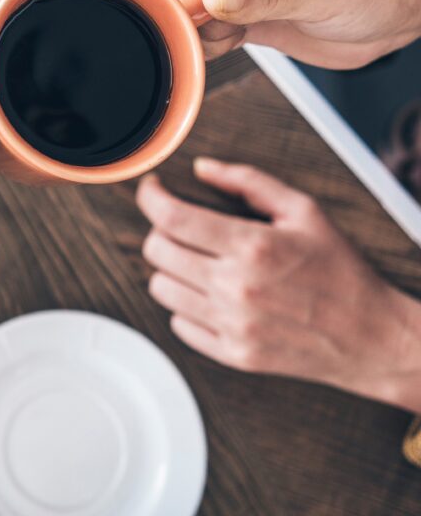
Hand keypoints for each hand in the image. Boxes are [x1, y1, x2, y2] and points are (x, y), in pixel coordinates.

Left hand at [137, 159, 420, 410]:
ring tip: (198, 261)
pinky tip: (210, 294)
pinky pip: (178, 324)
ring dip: (170, 268)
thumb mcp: (303, 210)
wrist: (372, 337)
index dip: (150, 197)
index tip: (152, 189)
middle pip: (156, 250)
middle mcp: (236, 287)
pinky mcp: (233, 355)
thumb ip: (248, 181)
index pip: (171, 217)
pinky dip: (185, 306)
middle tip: (181, 226)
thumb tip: (202, 168)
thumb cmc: (339, 270)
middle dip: (160, 230)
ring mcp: (233, 325)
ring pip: (160, 288)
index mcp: (252, 246)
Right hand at [157, 0, 420, 66]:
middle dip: (190, 22)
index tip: (208, 30)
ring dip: (198, 35)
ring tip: (239, 36)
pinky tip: (236, 41)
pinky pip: (195, 27)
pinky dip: (206, 44)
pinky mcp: (229, 6)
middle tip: (231, 35)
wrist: (393, 9)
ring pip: (178, 11)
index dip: (186, 4)